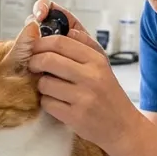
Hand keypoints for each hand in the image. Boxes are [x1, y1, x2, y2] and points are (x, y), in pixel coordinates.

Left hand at [27, 0, 139, 149]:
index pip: (60, 42)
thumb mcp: (102, 65)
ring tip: (52, 88)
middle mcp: (91, 76)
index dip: (41, 43)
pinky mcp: (76, 117)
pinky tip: (58, 104)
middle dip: (34, 62)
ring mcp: (83, 97)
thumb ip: (83, 44)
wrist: (123, 127)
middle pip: (48, 60)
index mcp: (96, 60)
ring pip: (44, 83)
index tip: (34, 48)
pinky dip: (48, 103)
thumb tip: (64, 29)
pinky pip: (47, 104)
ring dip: (42, 86)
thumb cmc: (108, 93)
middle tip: (33, 66)